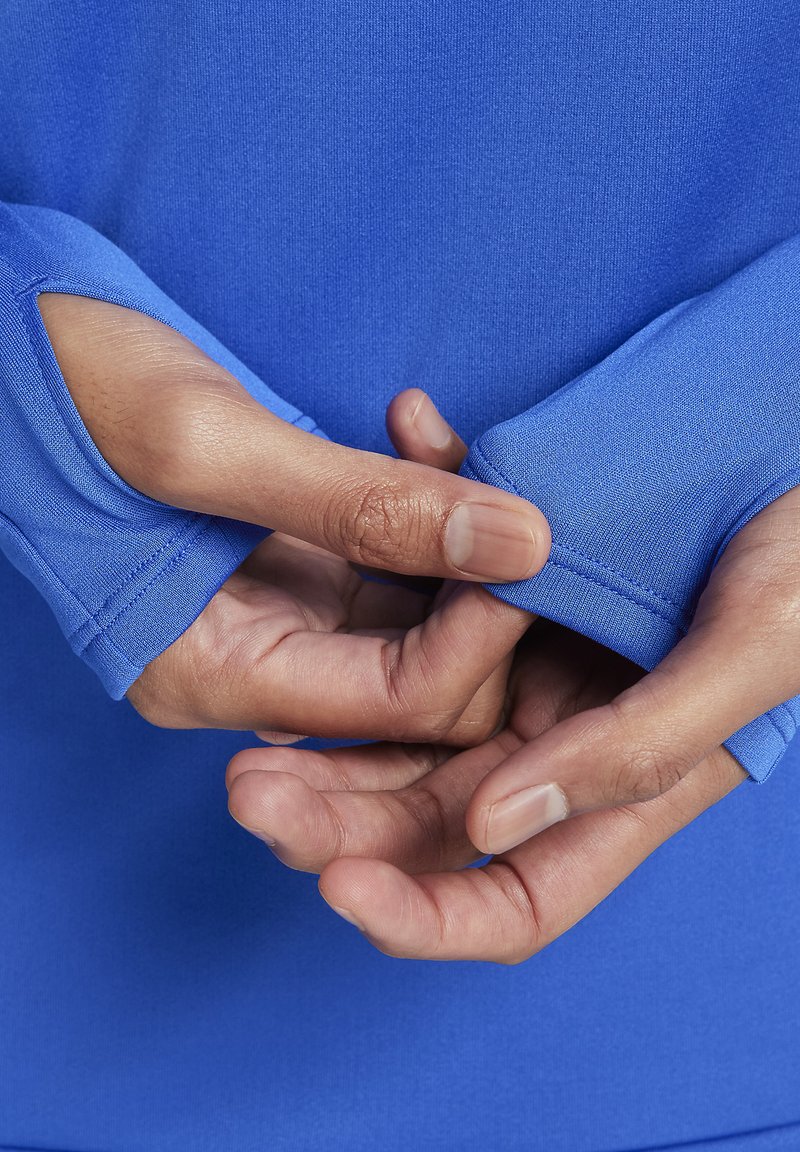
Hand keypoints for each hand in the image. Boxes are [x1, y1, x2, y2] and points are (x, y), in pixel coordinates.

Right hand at [37, 292, 548, 740]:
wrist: (3, 333)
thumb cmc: (60, 383)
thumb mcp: (204, 443)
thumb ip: (361, 501)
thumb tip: (525, 540)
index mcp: (212, 671)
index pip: (398, 703)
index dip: (481, 634)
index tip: (533, 542)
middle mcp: (251, 662)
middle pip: (426, 685)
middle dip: (486, 599)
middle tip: (513, 492)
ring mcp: (278, 611)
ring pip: (423, 620)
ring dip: (461, 539)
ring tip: (458, 446)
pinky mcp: (295, 558)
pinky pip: (396, 561)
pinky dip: (422, 500)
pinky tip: (414, 425)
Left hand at [227, 404, 799, 960]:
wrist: (798, 450)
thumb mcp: (746, 656)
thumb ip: (634, 752)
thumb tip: (494, 826)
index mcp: (617, 787)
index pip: (512, 896)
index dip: (424, 915)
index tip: (336, 889)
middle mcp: (555, 740)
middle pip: (423, 814)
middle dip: (333, 818)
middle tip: (247, 788)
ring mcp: (519, 662)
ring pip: (398, 718)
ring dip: (325, 720)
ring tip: (253, 717)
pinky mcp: (496, 587)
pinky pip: (426, 588)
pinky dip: (395, 555)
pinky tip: (362, 520)